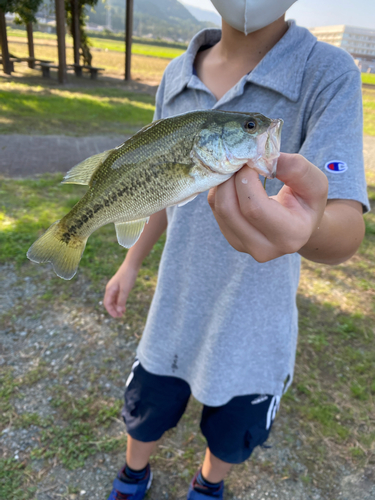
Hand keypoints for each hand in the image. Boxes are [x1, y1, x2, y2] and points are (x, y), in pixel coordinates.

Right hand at [103, 265, 138, 317]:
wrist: (132, 264)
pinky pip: (118, 296)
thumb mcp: (126, 289)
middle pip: (110, 302)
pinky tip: (124, 306)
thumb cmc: (128, 276)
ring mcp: (115, 287)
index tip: (117, 316)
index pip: (107, 303)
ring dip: (117, 306)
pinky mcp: (120, 286)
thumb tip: (119, 311)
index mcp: (110, 290)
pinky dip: (120, 302)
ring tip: (123, 313)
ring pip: (114, 300)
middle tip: (121, 316)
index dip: (111, 311)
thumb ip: (122, 300)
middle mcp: (111, 289)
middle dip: (114, 310)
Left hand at [207, 153, 327, 261]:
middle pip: (229, 209)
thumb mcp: (315, 182)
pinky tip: (235, 180)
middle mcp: (264, 248)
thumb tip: (262, 158)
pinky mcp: (231, 239)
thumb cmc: (307, 201)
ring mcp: (244, 246)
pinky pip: (216, 208)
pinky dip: (221, 189)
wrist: (300, 224)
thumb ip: (296, 169)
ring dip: (223, 182)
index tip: (252, 160)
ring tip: (238, 167)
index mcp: (289, 236)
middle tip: (241, 159)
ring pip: (220, 208)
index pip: (254, 207)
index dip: (246, 179)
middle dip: (230, 178)